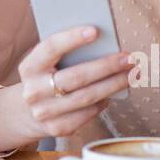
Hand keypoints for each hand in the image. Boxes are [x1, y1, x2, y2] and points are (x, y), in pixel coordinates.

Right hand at [13, 26, 134, 140]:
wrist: (27, 112)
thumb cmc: (46, 78)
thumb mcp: (46, 63)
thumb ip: (65, 53)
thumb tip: (102, 43)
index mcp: (29, 67)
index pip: (50, 48)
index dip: (72, 38)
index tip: (95, 31)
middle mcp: (34, 91)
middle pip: (76, 77)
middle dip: (107, 66)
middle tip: (129, 58)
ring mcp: (44, 112)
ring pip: (87, 97)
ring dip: (113, 84)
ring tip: (132, 74)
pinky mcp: (57, 128)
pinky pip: (88, 113)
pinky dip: (103, 101)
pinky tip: (114, 92)